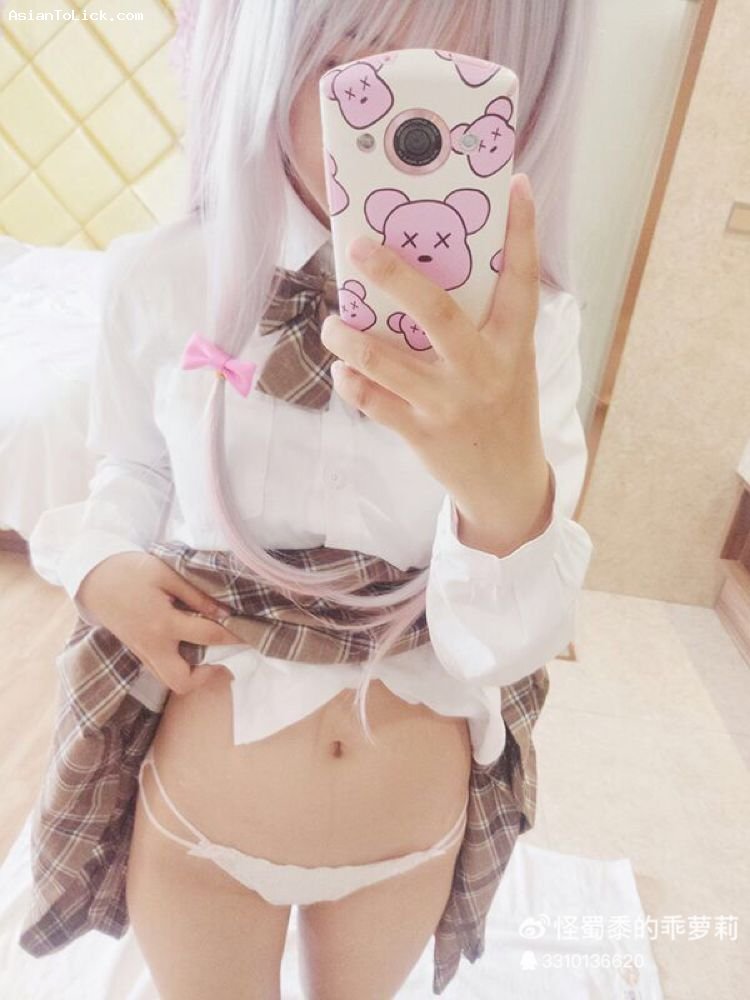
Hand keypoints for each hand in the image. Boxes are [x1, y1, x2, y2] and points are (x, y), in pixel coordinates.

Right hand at [75, 551, 240, 694]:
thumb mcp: (166, 574)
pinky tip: (189, 648)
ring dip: (192, 674)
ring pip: (169, 680)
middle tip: (223, 659)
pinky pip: (161, 670)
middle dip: (207, 676)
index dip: (234, 634)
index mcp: (162, 624)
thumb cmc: (130, 571)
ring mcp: (142, 652)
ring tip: (208, 655)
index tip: (249, 632)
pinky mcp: (137, 651)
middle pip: (182, 681)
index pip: (208, 635)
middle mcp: (152, 645)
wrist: (92, 578)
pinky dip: (178, 666)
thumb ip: (196, 595)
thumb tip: (224, 612)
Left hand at [320, 172, 553, 555]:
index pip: (522, 280)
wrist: (506, 483)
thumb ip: (479, 324)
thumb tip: (430, 269)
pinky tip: (344, 371)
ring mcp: (449, 403)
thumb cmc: (502, 407)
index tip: (516, 186)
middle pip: (437, 312)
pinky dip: (352, 382)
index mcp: (512, 344)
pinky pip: (373, 402)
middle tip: (359, 247)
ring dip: (350, 339)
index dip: (522, 231)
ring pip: (387, 362)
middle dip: (395, 275)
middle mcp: (483, 369)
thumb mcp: (507, 362)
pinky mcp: (422, 433)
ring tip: (333, 323)